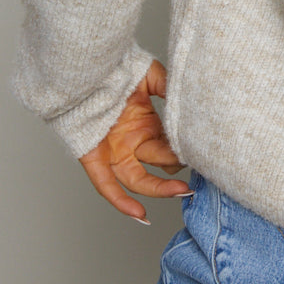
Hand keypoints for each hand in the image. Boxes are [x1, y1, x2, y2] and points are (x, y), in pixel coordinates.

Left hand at [78, 59, 189, 222]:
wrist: (83, 68)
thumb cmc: (114, 70)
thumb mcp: (149, 76)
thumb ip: (170, 87)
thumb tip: (192, 97)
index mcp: (147, 127)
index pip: (170, 148)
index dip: (183, 152)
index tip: (200, 151)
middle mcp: (132, 142)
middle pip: (158, 165)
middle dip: (176, 170)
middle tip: (193, 170)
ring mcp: (114, 153)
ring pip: (138, 180)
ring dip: (160, 190)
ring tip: (180, 191)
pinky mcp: (94, 159)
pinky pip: (106, 185)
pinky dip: (121, 201)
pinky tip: (140, 214)